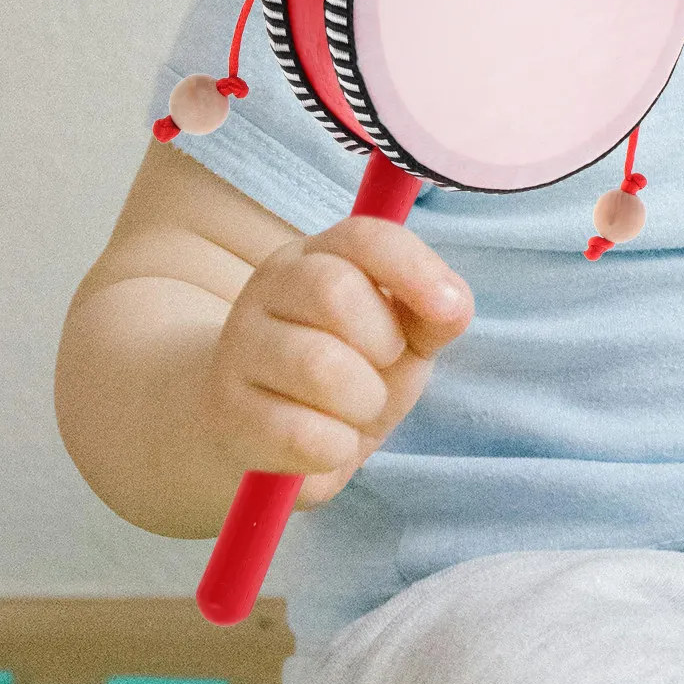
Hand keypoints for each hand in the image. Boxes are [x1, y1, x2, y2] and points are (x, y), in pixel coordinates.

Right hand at [203, 216, 473, 508]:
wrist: (270, 435)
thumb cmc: (352, 370)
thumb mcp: (403, 334)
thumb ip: (435, 313)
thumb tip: (453, 304)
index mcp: (316, 257)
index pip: (363, 237)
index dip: (414, 268)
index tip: (448, 307)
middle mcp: (268, 291)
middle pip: (333, 292)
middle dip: (383, 341)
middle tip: (382, 364)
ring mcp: (239, 351)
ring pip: (318, 366)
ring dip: (364, 400)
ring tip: (357, 407)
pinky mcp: (230, 416)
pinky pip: (302, 433)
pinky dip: (336, 446)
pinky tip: (329, 442)